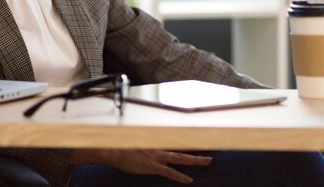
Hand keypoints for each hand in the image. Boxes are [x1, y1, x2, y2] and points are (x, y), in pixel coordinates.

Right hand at [71, 149, 212, 183]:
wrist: (113, 150)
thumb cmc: (121, 149)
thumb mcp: (135, 146)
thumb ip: (145, 148)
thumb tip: (148, 150)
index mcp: (155, 144)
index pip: (174, 143)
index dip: (187, 144)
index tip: (199, 143)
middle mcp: (158, 148)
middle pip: (181, 149)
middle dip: (196, 152)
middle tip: (210, 155)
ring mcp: (156, 157)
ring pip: (180, 158)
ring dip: (194, 160)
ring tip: (207, 162)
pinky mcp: (152, 166)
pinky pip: (169, 172)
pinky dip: (180, 176)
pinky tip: (189, 180)